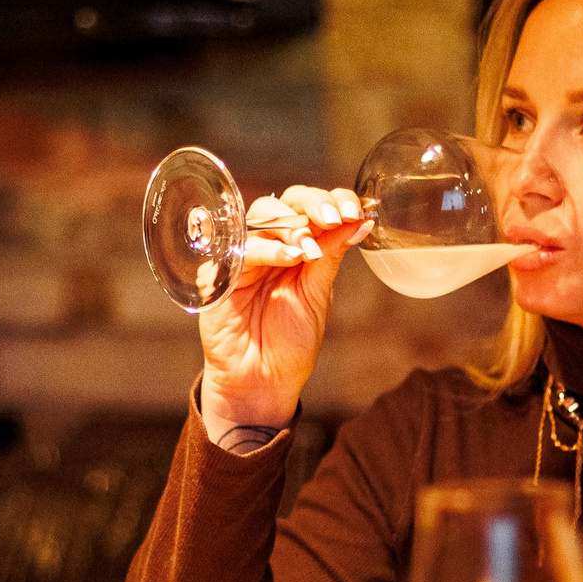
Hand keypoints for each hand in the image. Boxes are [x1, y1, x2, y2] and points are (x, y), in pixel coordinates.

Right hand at [199, 186, 370, 446]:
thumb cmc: (290, 343)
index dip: (331, 200)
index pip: (311, 207)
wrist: (262, 382)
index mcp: (297, 248)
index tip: (353, 210)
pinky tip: (290, 256)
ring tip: (309, 248)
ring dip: (290, 225)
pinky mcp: (221, 273)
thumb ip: (331, 255)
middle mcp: (270, 246)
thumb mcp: (317, 294)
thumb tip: (361, 220)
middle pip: (285, 202)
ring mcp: (245, 257)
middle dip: (313, 204)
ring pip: (260, 216)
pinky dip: (267, 247)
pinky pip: (241, 247)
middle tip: (333, 218)